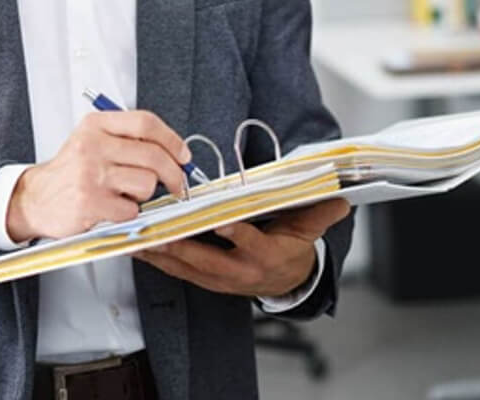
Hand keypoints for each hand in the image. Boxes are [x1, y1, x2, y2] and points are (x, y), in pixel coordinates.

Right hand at [6, 110, 190, 240]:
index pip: (145, 123)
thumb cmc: (71, 171)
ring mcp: (90, 174)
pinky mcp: (90, 202)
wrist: (36, 198)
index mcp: (96, 125)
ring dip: (144, 195)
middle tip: (177, 184)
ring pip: (146, 183)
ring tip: (125, 193)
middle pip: (153, 155)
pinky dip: (128, 213)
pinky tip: (112, 207)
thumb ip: (128, 139)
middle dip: (174, 174)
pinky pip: (131, 209)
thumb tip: (175, 151)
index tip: (183, 154)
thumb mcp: (93, 140)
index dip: (172, 139)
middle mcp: (93, 145)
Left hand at [136, 198, 351, 296]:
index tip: (221, 220)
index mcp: (265, 256)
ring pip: (187, 267)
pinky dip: (159, 259)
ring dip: (162, 253)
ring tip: (139, 237)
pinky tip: (140, 247)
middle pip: (207, 259)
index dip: (236, 233)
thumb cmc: (294, 249)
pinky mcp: (206, 280)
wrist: (288, 283)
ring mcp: (220, 279)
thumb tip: (340, 195)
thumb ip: (320, 212)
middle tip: (159, 231)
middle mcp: (239, 271)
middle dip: (181, 246)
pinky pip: (178, 271)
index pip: (250, 243)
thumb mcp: (309, 230)